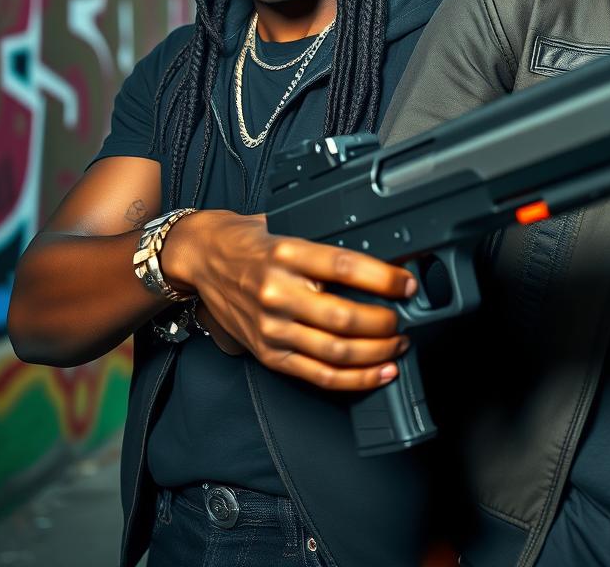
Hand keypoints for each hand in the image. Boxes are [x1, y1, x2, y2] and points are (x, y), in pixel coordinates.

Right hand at [162, 210, 416, 390]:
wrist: (203, 259)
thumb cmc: (251, 242)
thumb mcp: (289, 230)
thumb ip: (327, 247)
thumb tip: (384, 259)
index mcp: (286, 254)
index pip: (343, 267)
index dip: (383, 279)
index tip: (407, 284)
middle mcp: (277, 292)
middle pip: (344, 317)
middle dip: (386, 322)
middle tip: (406, 317)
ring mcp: (272, 327)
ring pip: (336, 351)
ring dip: (378, 352)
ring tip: (399, 344)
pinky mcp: (269, 353)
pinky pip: (318, 375)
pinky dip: (356, 379)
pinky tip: (379, 371)